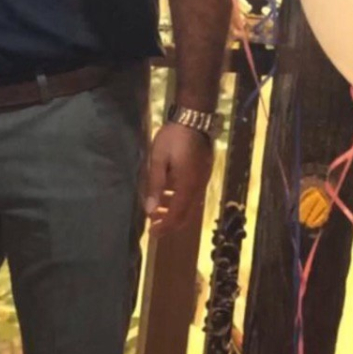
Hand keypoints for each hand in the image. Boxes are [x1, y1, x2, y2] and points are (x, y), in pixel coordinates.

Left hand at [144, 122, 213, 237]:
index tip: (152, 234)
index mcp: (187, 186)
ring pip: (189, 205)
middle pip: (186, 214)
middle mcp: (198, 187)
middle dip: (169, 224)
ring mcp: (202, 180)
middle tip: (153, 228)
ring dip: (173, 211)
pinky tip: (167, 195)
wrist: (194, 119)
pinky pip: (192, 194)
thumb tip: (150, 210)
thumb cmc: (173, 137)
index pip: (177, 215)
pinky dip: (179, 200)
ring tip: (155, 211)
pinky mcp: (202, 173)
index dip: (165, 227)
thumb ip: (155, 185)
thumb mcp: (159, 160)